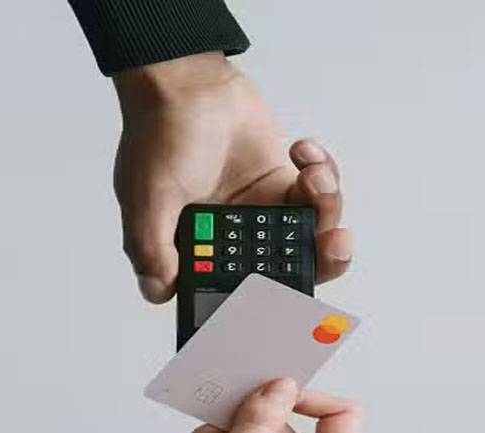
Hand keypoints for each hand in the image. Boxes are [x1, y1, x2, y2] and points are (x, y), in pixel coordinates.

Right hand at [112, 52, 351, 302]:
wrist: (188, 80)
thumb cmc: (161, 133)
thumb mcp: (148, 196)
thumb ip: (153, 246)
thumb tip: (158, 290)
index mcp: (202, 252)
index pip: (242, 293)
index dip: (274, 301)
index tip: (301, 290)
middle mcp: (236, 239)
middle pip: (294, 270)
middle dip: (324, 260)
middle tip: (336, 242)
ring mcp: (266, 211)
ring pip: (315, 229)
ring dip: (327, 205)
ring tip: (312, 175)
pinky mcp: (286, 182)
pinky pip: (320, 191)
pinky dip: (322, 170)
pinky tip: (301, 149)